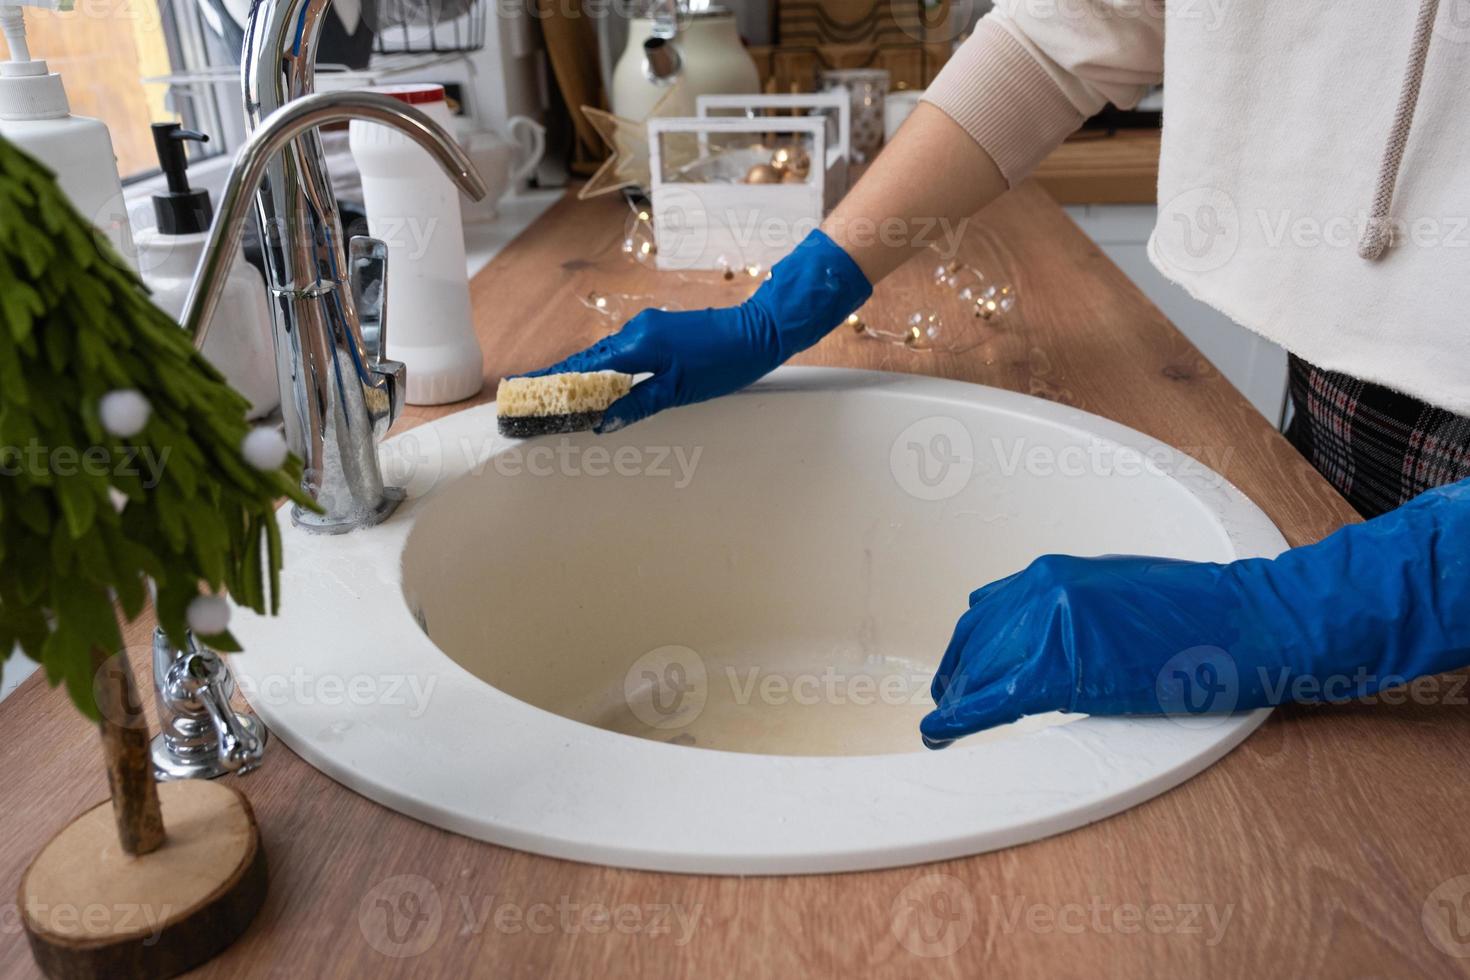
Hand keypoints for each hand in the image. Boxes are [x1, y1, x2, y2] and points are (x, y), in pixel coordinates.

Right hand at [526, 230, 869, 430]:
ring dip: (583, 377)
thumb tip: (601, 422)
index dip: (554, 383)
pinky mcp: (660, 330)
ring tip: (560, 399)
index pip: (584, 368)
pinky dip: (606, 370)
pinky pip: (622, 352)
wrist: (759, 331)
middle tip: (535, 403)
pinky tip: (601, 385)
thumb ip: (637, 404)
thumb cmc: (724, 362)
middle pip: (589, 361)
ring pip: (605, 357)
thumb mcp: (679, 391)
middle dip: (562, 382)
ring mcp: (648, 328)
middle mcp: (636, 331)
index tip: (526, 395)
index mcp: (637, 345)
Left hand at [921, 478, 1469, 747]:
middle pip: (974, 645)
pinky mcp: (1064, 668)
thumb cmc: (1198, 614)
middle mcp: (1040, 591)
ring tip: (942, 730)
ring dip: (956, 704)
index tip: (955, 677)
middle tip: (944, 711)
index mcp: (1052, 574)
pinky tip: (940, 736)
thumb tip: (1033, 642)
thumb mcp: (1115, 592)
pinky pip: (993, 700)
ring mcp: (1049, 626)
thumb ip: (1066, 611)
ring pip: (978, 673)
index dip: (965, 652)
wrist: (1249, 620)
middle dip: (956, 681)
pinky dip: (959, 721)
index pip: (985, 615)